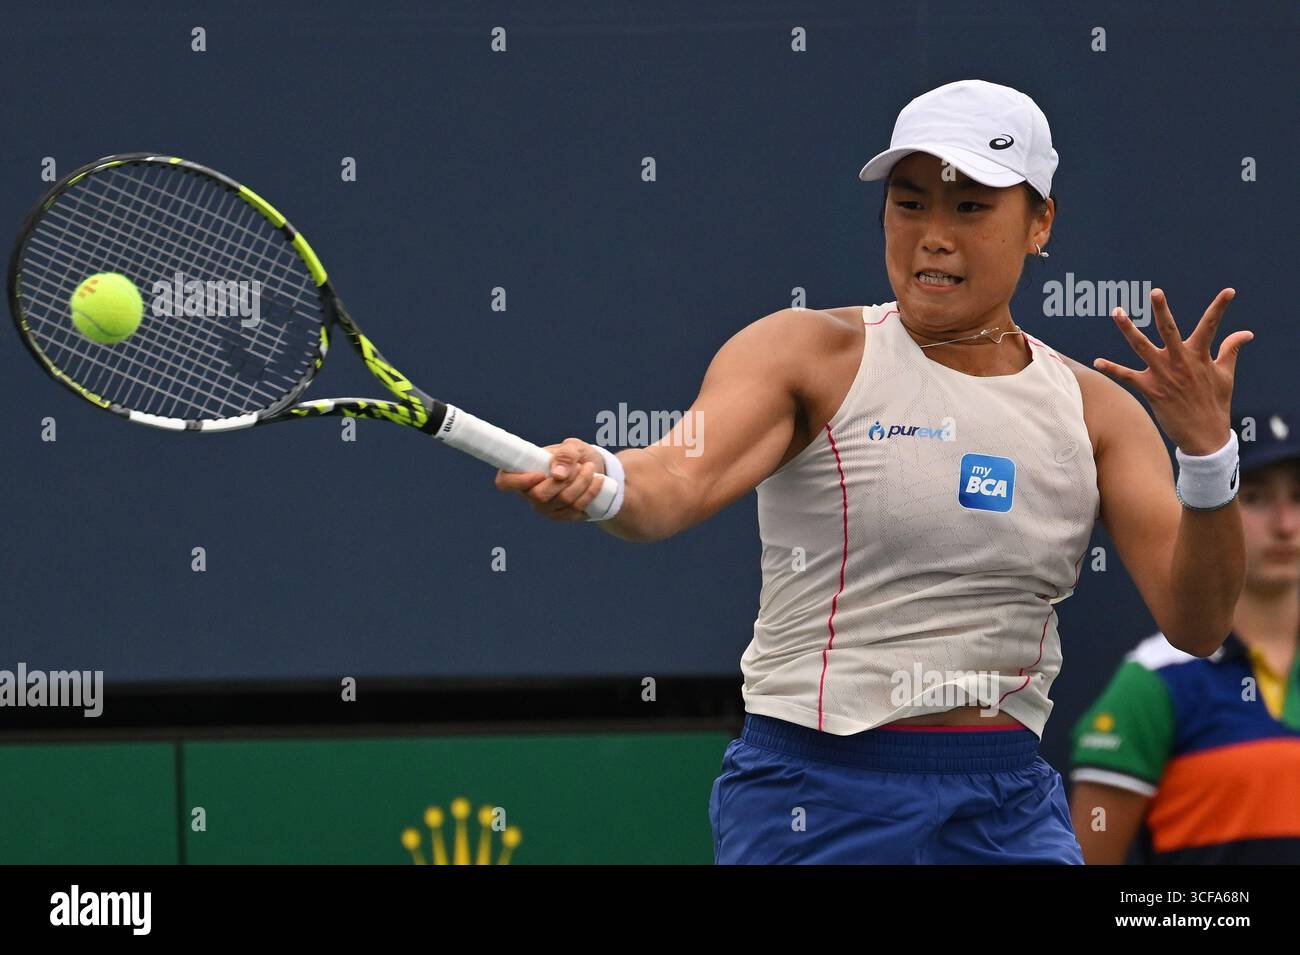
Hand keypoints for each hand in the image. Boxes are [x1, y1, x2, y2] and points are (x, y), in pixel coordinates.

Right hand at [493, 437, 608, 521]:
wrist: (593, 470)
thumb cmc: (575, 456)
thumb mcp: (572, 447)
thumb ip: (565, 454)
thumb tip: (558, 474)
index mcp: (522, 472)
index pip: (504, 482)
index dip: (517, 481)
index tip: (540, 474)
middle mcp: (529, 494)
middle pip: (540, 495)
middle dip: (566, 479)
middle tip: (581, 465)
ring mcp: (545, 508)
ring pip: (563, 501)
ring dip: (582, 483)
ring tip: (590, 468)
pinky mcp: (562, 516)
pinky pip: (576, 509)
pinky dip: (590, 493)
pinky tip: (598, 481)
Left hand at [1092, 288, 1251, 454]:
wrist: (1205, 436)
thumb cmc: (1216, 403)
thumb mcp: (1226, 375)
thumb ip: (1230, 350)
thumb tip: (1247, 332)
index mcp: (1200, 356)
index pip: (1212, 326)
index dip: (1220, 308)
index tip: (1229, 291)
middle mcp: (1180, 362)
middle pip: (1170, 330)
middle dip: (1162, 310)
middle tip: (1155, 291)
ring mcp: (1164, 375)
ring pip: (1142, 346)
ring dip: (1128, 329)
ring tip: (1117, 312)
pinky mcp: (1151, 390)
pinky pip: (1127, 377)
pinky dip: (1112, 369)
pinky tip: (1096, 362)